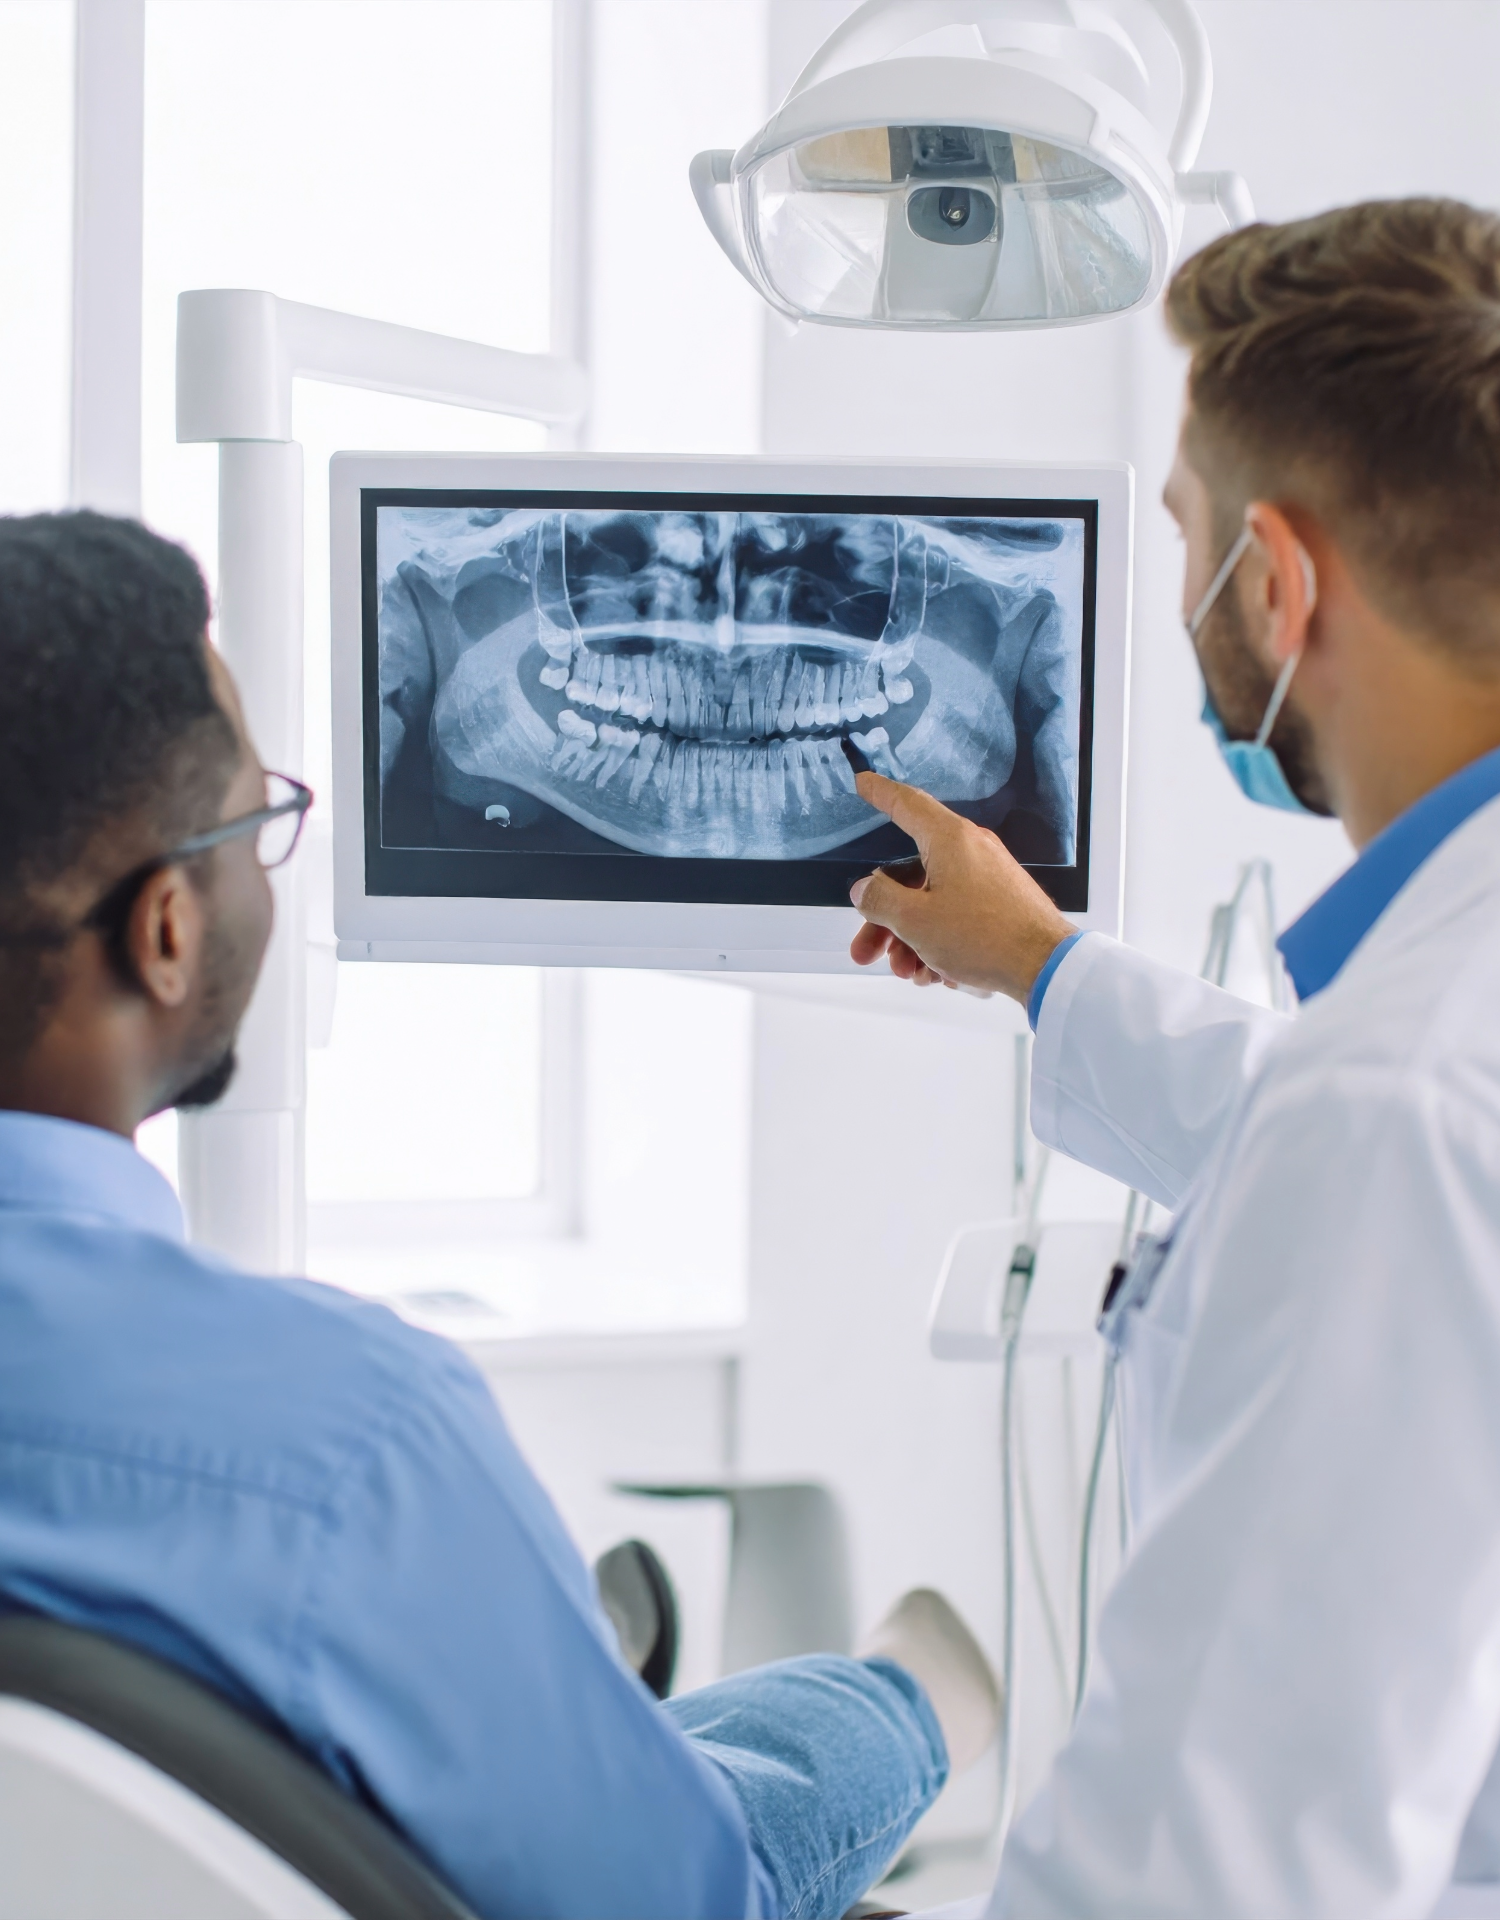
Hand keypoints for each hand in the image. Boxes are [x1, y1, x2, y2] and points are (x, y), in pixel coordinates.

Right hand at [847, 772, 1076, 1003]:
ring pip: (932, 903)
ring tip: (907, 973)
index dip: (880, 793)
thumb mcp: (916, 920)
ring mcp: (987, 877)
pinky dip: (940, 943)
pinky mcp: (1000, 903)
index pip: (907, 804)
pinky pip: (957, 916)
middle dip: (884, 920)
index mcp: (949, 839)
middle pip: (910, 876)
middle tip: (864, 951)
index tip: (863, 782)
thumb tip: (864, 888)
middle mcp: (970, 850)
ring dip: (911, 939)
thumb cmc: (983, 936)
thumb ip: (880, 900)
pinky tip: (936, 974)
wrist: (1046, 966)